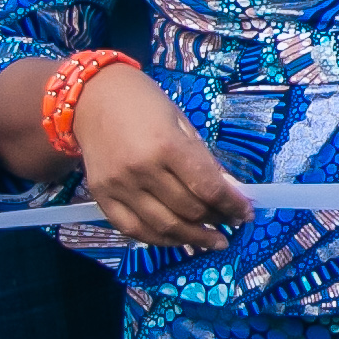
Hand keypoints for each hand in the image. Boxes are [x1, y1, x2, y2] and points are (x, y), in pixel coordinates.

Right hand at [72, 63, 250, 250]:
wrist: (92, 98)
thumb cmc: (144, 103)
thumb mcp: (182, 122)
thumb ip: (204, 159)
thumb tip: (232, 192)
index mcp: (166, 145)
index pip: (208, 188)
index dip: (232, 205)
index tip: (247, 213)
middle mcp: (142, 170)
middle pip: (188, 210)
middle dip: (216, 220)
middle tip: (230, 222)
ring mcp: (119, 187)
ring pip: (164, 226)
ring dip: (194, 238)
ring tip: (214, 240)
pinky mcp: (101, 198)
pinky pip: (134, 230)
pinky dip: (160, 240)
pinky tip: (180, 239)